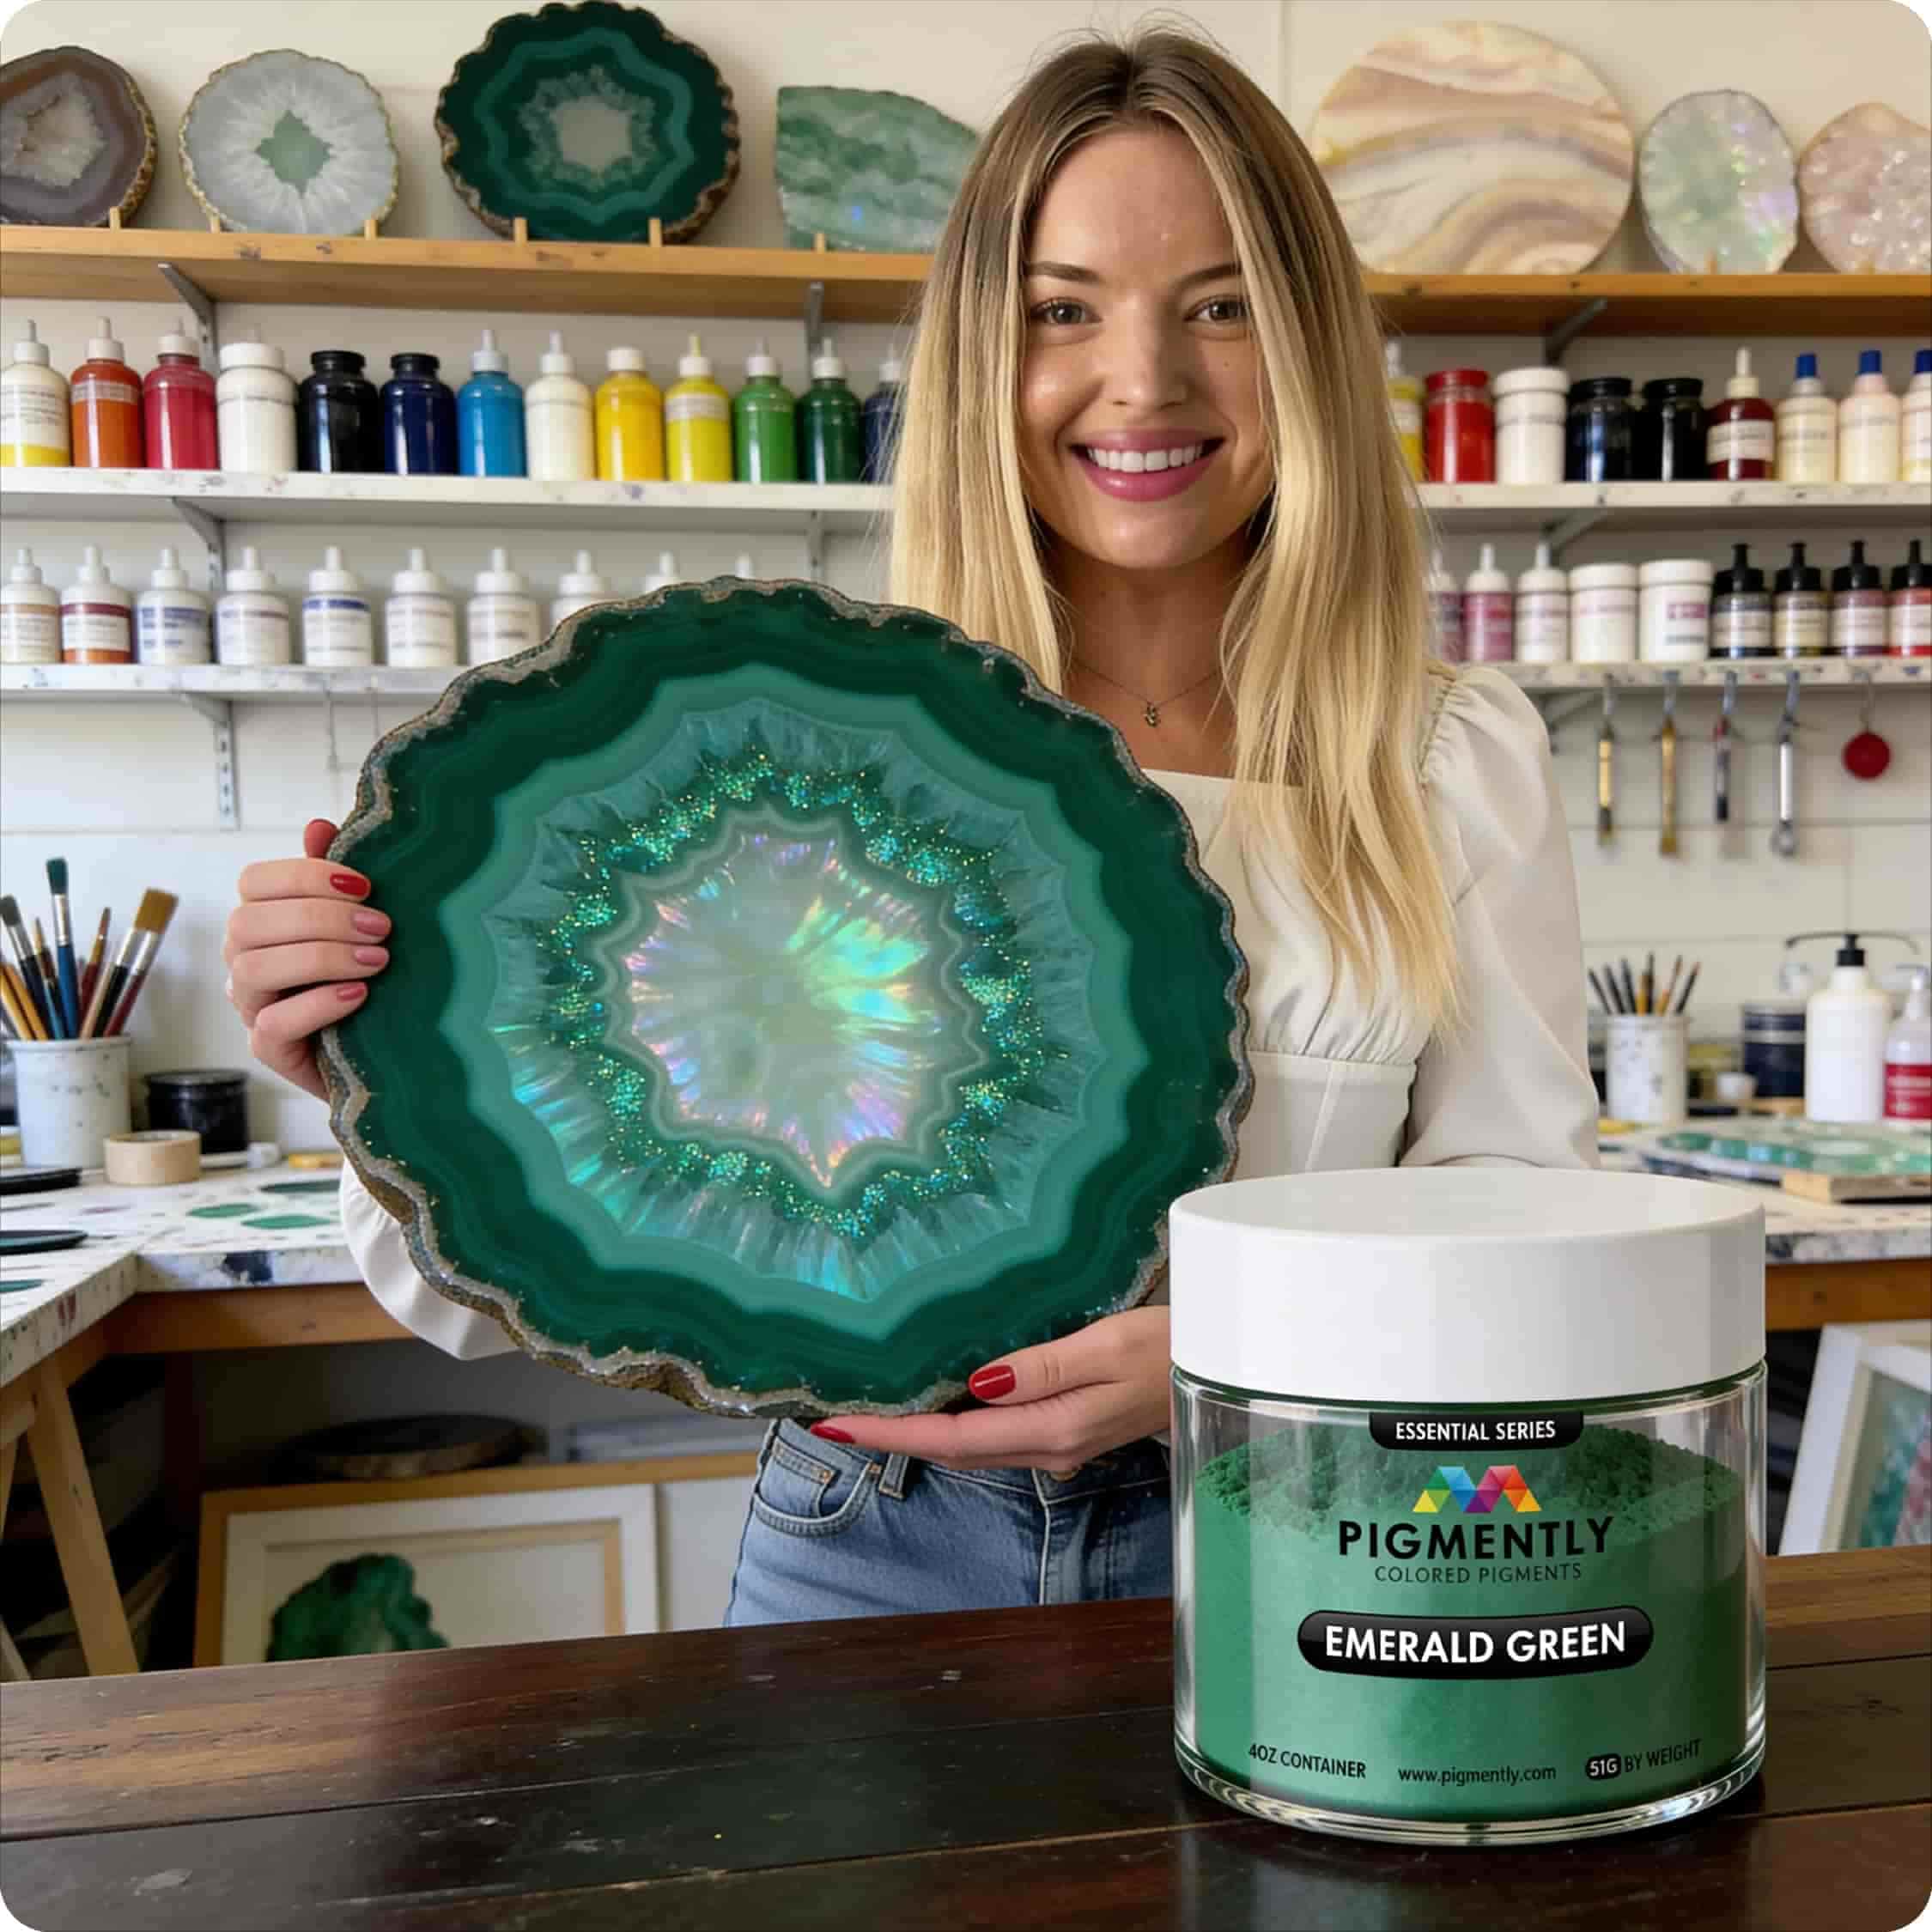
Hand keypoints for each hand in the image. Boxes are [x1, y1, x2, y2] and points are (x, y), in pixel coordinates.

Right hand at [224, 818, 389, 1102]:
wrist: (388, 1051)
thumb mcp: (360, 924)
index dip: (305, 876)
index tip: (366, 886)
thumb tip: (319, 825)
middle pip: (248, 923)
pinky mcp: (268, 1050)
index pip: (254, 882)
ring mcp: (252, 1006)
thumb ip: (337, 879)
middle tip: (382, 927)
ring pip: (253, 970)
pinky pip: (271, 1025)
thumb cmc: (370, 975)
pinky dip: (317, 1005)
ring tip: (377, 960)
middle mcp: (244, 959)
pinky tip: (360, 996)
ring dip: (320, 958)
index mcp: (262, 920)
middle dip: (319, 918)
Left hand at [809, 1306, 1171, 1474]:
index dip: (891, 1432)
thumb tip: (977, 1384)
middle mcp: (1049, 1447)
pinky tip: (938, 1404)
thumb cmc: (1173, 1345)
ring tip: (871, 1415)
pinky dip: (954, 1426)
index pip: (952, 1437)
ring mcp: (1060, 1444)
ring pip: (972, 1447)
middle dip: (892, 1437)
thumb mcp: (1108, 1344)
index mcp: (1053, 1428)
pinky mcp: (1069, 1431)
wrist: (1223, 1367)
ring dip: (920, 1434)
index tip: (836, 1426)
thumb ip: (1042, 1367)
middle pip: (953, 1450)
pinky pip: (996, 1436)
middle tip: (834, 1421)